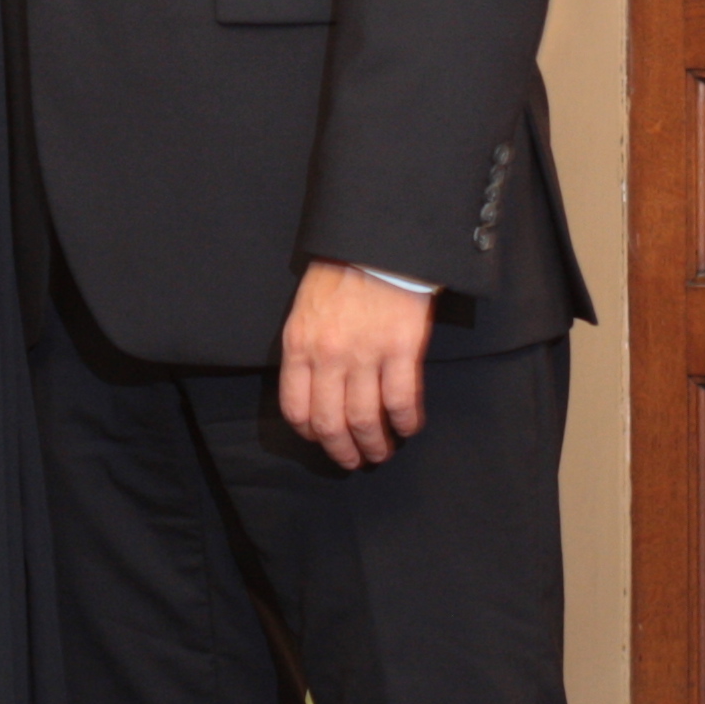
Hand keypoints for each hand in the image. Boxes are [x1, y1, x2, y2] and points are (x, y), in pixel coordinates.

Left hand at [277, 260, 431, 469]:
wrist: (378, 242)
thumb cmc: (341, 273)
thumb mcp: (305, 310)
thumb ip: (305, 350)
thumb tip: (312, 390)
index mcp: (299, 344)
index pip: (296, 408)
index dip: (310, 434)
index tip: (323, 440)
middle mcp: (328, 355)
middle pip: (330, 423)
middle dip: (342, 451)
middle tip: (354, 460)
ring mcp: (366, 353)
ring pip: (365, 420)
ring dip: (375, 445)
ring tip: (382, 451)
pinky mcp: (402, 349)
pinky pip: (402, 401)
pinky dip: (406, 423)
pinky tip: (408, 427)